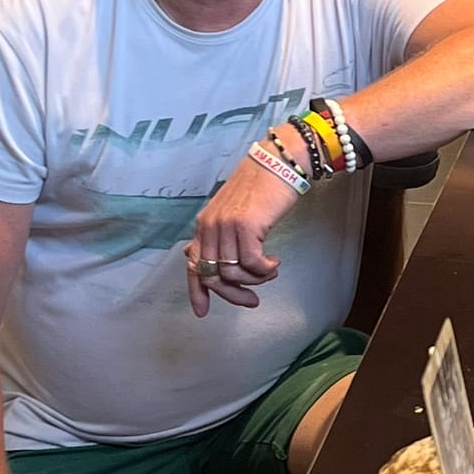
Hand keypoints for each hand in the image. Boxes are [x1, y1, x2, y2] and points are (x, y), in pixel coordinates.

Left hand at [184, 148, 296, 314]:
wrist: (280, 161)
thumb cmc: (261, 187)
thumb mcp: (231, 211)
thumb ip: (215, 234)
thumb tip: (193, 256)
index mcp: (204, 224)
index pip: (193, 266)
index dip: (196, 292)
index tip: (203, 312)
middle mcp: (210, 225)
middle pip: (212, 276)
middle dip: (233, 295)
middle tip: (252, 301)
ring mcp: (226, 225)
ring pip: (233, 273)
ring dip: (255, 280)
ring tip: (269, 271)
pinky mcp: (246, 225)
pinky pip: (252, 264)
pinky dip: (265, 270)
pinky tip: (274, 262)